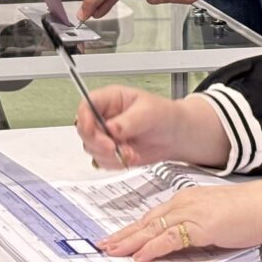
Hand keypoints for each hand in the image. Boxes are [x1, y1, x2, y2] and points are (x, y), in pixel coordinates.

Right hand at [74, 86, 228, 170]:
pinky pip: (103, 161)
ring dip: (110, 155)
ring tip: (131, 152)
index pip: (86, 105)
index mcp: (110, 99)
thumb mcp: (148, 112)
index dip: (85, 118)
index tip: (93, 130)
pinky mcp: (111, 151)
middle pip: (85, 129)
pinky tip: (131, 157)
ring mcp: (106, 135)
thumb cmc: (163, 114)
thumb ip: (128, 121)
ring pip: (92, 148)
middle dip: (98, 142)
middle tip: (115, 147)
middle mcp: (104, 116)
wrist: (176, 135)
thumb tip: (110, 128)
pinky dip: (116, 163)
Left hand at [99, 178, 261, 260]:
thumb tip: (181, 240)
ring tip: (112, 250)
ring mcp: (189, 213)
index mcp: (185, 199)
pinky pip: (169, 239)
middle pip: (146, 221)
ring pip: (152, 229)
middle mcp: (183, 203)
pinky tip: (139, 255)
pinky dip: (152, 248)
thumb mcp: (213, 217)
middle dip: (123, 234)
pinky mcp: (198, 225)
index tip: (118, 235)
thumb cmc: (246, 212)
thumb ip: (195, 226)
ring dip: (130, 242)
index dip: (133, 227)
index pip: (152, 215)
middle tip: (104, 244)